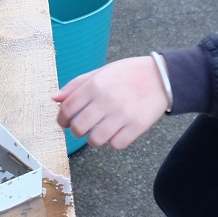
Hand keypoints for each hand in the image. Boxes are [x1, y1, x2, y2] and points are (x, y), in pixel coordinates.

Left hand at [53, 56, 168, 149]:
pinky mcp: (137, 126)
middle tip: (82, 128)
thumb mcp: (101, 72)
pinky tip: (118, 131)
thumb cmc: (128, 73)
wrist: (162, 77)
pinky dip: (114, 141)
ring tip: (101, 130)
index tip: (64, 122)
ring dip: (94, 138)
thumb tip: (55, 99)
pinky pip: (116, 144)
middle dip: (76, 131)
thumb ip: (77, 85)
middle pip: (78, 128)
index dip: (61, 119)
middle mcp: (106, 100)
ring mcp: (122, 114)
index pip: (67, 108)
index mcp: (95, 84)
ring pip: (95, 140)